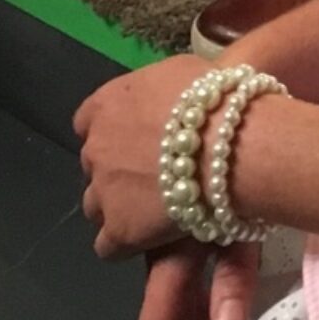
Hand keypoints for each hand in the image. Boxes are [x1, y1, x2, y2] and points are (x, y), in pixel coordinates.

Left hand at [74, 54, 217, 258]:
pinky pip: (108, 246)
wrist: (231, 148)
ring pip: (96, 206)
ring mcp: (104, 191)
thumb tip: (163, 100)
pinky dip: (127, 242)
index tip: (139, 139)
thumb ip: (157, 91)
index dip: (114, 132)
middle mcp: (95, 147)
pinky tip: (153, 237)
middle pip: (94, 165)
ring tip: (157, 209)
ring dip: (120, 206)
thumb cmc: (216, 102)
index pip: (87, 122)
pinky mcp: (119, 230)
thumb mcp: (182, 74)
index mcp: (107, 105)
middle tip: (158, 174)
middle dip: (119, 170)